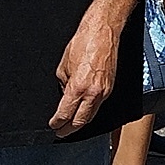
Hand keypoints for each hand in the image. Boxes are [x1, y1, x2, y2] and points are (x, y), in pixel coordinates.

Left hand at [47, 13, 119, 135]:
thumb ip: (63, 83)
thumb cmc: (84, 42)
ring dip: (80, 122)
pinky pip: (99, 105)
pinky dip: (90, 111)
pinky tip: (84, 111)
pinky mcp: (110, 87)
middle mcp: (93, 92)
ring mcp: (104, 91)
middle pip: (81, 121)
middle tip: (61, 132)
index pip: (66, 113)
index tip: (53, 125)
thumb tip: (64, 93)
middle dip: (69, 129)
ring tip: (71, 126)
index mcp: (78, 87)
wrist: (103, 32)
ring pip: (92, 115)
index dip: (58, 122)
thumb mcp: (64, 65)